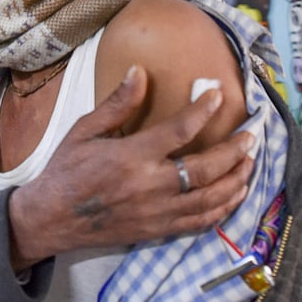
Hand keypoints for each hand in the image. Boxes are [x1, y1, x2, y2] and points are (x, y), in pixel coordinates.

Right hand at [7, 65, 254, 269]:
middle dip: (234, 151)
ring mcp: (156, 212)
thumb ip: (117, 104)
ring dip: (236, 181)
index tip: (218, 94)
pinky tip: (233, 196)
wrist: (50, 218)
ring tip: (250, 164)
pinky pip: (199, 223)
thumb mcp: (85, 130)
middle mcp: (149, 186)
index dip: (203, 111)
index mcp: (132, 157)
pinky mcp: (157, 230)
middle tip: (251, 136)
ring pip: (209, 199)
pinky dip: (222, 210)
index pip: (179, 131)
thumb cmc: (66, 170)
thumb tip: (139, 71)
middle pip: (205, 169)